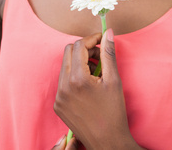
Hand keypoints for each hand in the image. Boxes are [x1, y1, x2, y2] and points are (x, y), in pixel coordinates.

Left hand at [54, 30, 136, 149]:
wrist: (107, 142)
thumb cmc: (114, 112)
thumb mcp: (114, 79)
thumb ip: (108, 53)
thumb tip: (108, 32)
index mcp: (77, 79)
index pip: (79, 45)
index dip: (92, 39)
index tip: (102, 39)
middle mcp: (63, 86)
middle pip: (69, 52)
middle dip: (85, 49)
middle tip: (100, 56)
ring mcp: (58, 96)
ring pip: (65, 65)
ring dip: (79, 62)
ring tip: (96, 71)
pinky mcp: (58, 105)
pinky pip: (63, 80)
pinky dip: (75, 76)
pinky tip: (89, 85)